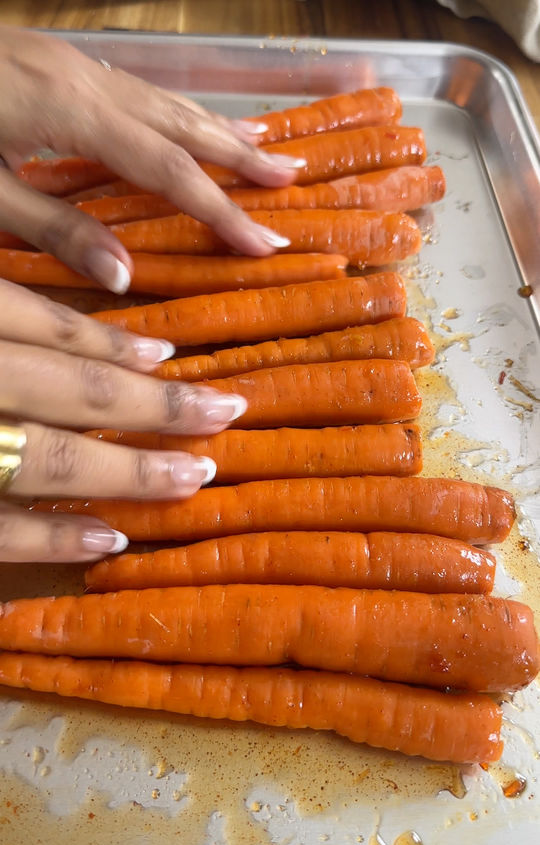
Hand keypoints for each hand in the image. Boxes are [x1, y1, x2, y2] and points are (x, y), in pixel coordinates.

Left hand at [0, 26, 302, 291]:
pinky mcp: (59, 64)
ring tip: (265, 147)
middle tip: (292, 181)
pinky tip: (190, 123)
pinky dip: (177, 113)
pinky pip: (138, 91)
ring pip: (164, 99)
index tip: (263, 243)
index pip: (166, 168)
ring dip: (217, 127)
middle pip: (180, 122)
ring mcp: (73, 65)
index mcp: (71, 112)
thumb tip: (125, 277)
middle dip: (238, 155)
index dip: (219, 208)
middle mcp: (86, 80)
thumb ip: (55, 230)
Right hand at [0, 280, 246, 562]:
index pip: (52, 326)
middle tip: (225, 412)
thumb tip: (74, 303)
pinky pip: (0, 530)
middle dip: (157, 406)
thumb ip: (7, 312)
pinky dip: (55, 538)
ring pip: (53, 460)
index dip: (113, 343)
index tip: (169, 355)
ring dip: (131, 471)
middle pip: (78, 392)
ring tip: (193, 476)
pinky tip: (112, 540)